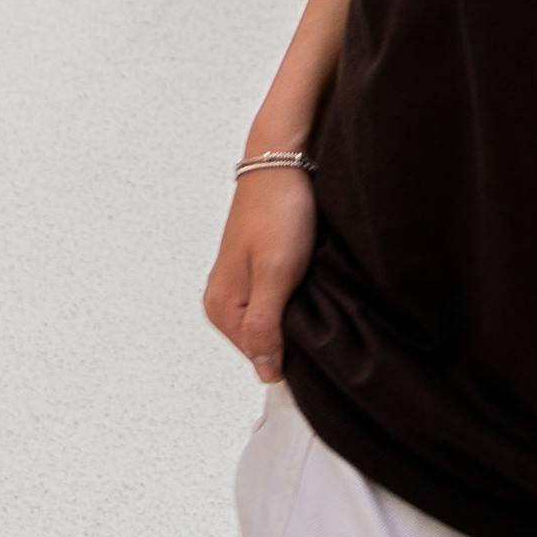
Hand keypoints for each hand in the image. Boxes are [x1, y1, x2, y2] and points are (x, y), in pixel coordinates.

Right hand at [203, 161, 316, 383]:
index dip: (292, 350)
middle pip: (265, 343)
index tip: (314, 328)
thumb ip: (265, 326)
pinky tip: (308, 283)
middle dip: (293, 332)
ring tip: (312, 289)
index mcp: (221, 309)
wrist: (280, 163)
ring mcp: (238, 286)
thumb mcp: (275, 275)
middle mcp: (223, 302)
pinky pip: (277, 304)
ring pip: (274, 323)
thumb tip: (266, 373)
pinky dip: (295, 299)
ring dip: (296, 314)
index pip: (261, 359)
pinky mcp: (254, 272)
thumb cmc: (279, 213)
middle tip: (316, 303)